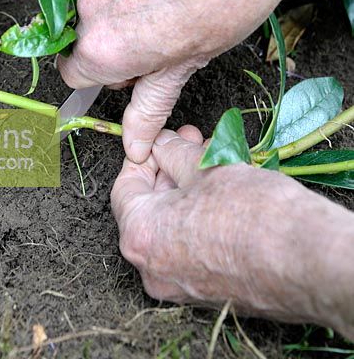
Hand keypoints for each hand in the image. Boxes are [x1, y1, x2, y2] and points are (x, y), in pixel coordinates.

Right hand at [59, 0, 353, 161]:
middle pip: (89, 40)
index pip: (73, 76)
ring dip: (126, 15)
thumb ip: (149, 107)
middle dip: (118, 47)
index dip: (105, 79)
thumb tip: (133, 149)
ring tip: (173, 10)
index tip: (136, 75)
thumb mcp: (184, 68)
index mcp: (102, 47)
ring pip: (103, 7)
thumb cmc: (223, 9)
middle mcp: (91, 9)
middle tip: (165, 45)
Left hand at [111, 126, 353, 336]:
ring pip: (173, 227)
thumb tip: (163, 144)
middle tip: (191, 142)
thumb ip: (174, 152)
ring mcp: (182, 287)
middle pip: (148, 208)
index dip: (144, 155)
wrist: (307, 259)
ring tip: (214, 162)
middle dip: (170, 170)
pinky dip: (201, 219)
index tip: (162, 139)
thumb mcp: (206, 166)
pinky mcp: (210, 293)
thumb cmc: (254, 214)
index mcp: (141, 237)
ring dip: (188, 191)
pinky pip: (193, 248)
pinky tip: (225, 194)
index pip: (124, 186)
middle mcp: (154, 270)